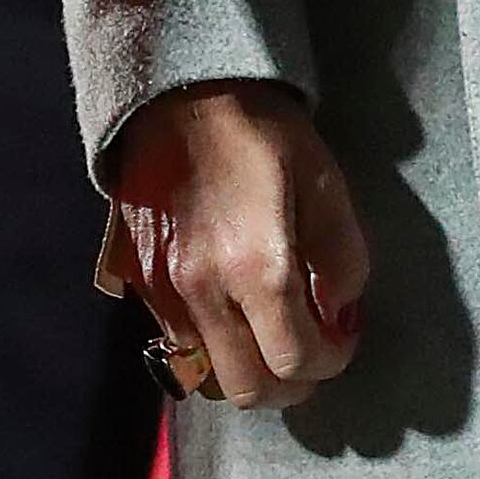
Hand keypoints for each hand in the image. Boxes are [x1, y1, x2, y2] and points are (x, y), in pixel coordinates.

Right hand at [100, 82, 370, 409]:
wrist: (177, 90)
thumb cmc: (260, 129)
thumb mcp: (325, 184)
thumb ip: (343, 260)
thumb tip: (336, 311)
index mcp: (256, 266)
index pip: (296, 361)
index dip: (332, 360)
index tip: (342, 334)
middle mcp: (202, 289)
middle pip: (247, 388)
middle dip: (289, 379)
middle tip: (308, 345)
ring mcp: (161, 286)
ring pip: (206, 371)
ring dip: (244, 364)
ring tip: (266, 328)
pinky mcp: (136, 276)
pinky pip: (175, 337)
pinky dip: (209, 339)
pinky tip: (229, 303)